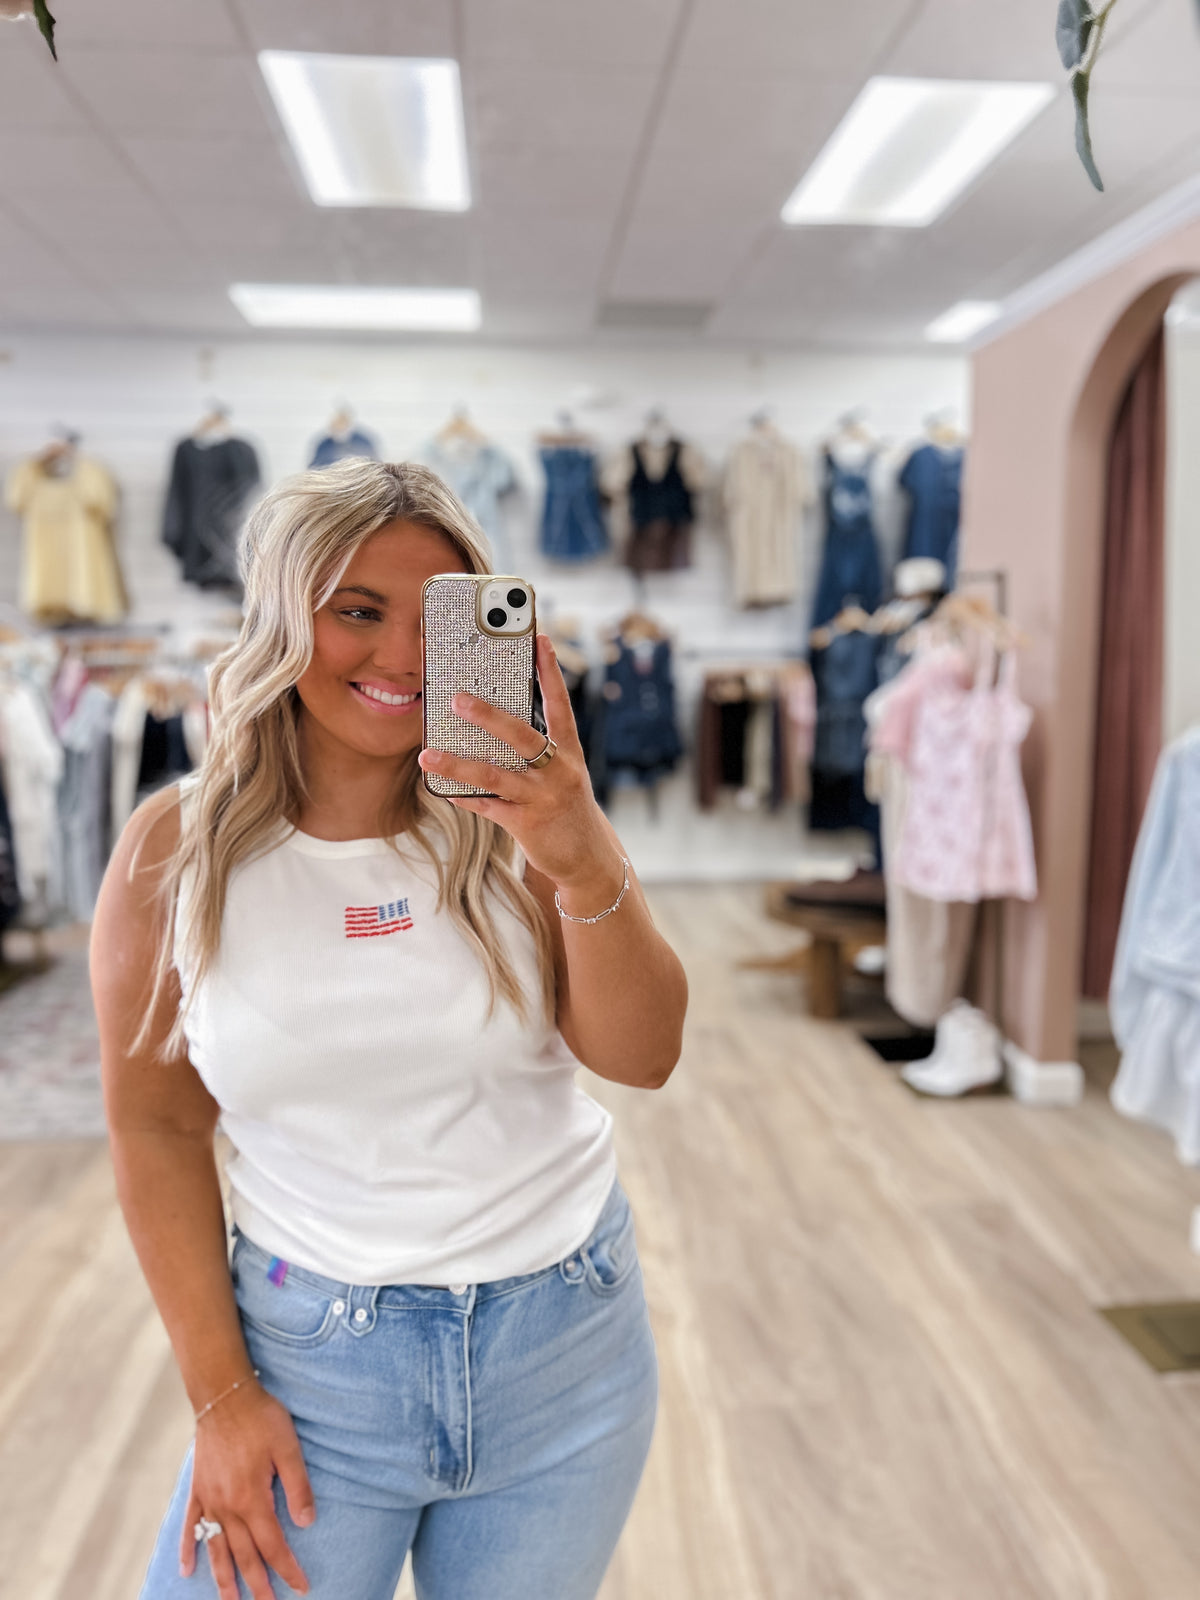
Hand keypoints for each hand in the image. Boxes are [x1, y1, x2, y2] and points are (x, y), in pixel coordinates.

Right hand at [179, 1381, 313, 1597]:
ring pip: (216, 1549)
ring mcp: (209, 1501)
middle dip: (258, 1585)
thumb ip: (298, 1486)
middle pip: (244, 1556)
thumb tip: (308, 1523)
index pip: (274, 1545)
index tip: (301, 1587)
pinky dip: (188, 1550)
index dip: (288, 1569)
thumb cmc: (261, 1418)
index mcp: (253, 1499)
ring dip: (223, 1579)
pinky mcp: (197, 1490)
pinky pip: (190, 1527)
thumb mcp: (289, 1447)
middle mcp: (228, 1507)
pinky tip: (187, 1570)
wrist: (224, 1396)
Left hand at [418, 634, 619, 896]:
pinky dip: (463, 796)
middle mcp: (560, 771)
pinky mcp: (527, 824)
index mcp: (570, 751)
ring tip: (427, 754)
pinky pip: (488, 806)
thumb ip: (538, 748)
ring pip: (496, 775)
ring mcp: (543, 798)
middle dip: (489, 716)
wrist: (588, 857)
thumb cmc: (566, 804)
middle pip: (523, 736)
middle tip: (456, 699)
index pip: (560, 704)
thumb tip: (495, 719)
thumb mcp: (563, 772)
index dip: (550, 671)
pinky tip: (440, 787)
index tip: (538, 638)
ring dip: (458, 764)